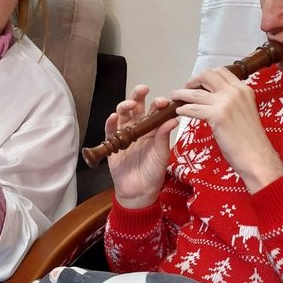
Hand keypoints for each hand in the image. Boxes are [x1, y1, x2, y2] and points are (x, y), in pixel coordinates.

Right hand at [107, 85, 177, 208]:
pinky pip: (110, 130)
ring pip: (122, 115)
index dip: (158, 103)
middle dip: (138, 96)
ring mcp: (124, 135)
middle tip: (142, 90)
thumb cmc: (153, 173)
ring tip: (128, 105)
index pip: (154, 111)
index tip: (163, 101)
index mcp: (153, 129)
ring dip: (124, 106)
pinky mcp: (112, 144)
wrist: (139, 192)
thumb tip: (173, 120)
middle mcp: (138, 128)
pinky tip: (114, 117)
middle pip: (136, 107)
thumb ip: (164, 138)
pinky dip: (111, 123)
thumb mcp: (162, 155)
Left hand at [171, 67, 282, 192]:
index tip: (198, 83)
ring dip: (181, 93)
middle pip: (207, 76)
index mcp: (244, 90)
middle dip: (192, 80)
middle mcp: (236, 92)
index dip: (206, 76)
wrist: (257, 157)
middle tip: (185, 88)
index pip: (222, 71)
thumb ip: (233, 102)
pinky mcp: (218, 116)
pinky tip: (179, 112)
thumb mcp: (245, 112)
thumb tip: (215, 98)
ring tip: (174, 97)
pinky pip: (193, 108)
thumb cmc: (251, 141)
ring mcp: (227, 102)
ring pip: (196, 92)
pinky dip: (183, 109)